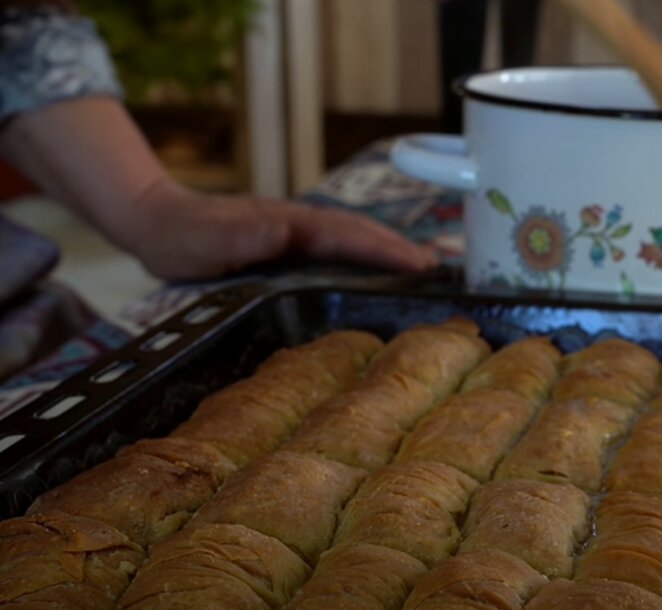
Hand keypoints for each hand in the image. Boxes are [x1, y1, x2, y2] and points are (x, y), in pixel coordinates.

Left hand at [127, 180, 438, 280]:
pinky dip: (369, 257)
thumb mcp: (203, 239)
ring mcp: (300, 233)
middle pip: (363, 235)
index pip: (349, 237)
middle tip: (443, 274)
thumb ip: (239, 233)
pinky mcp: (294, 245)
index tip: (421, 266)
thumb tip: (283, 228)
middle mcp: (302, 224)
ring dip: (392, 252)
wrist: (156, 221)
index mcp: (291, 225)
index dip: (386, 251)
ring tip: (429, 272)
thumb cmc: (179, 237)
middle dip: (403, 250)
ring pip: (356, 240)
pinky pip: (341, 250)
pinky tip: (381, 274)